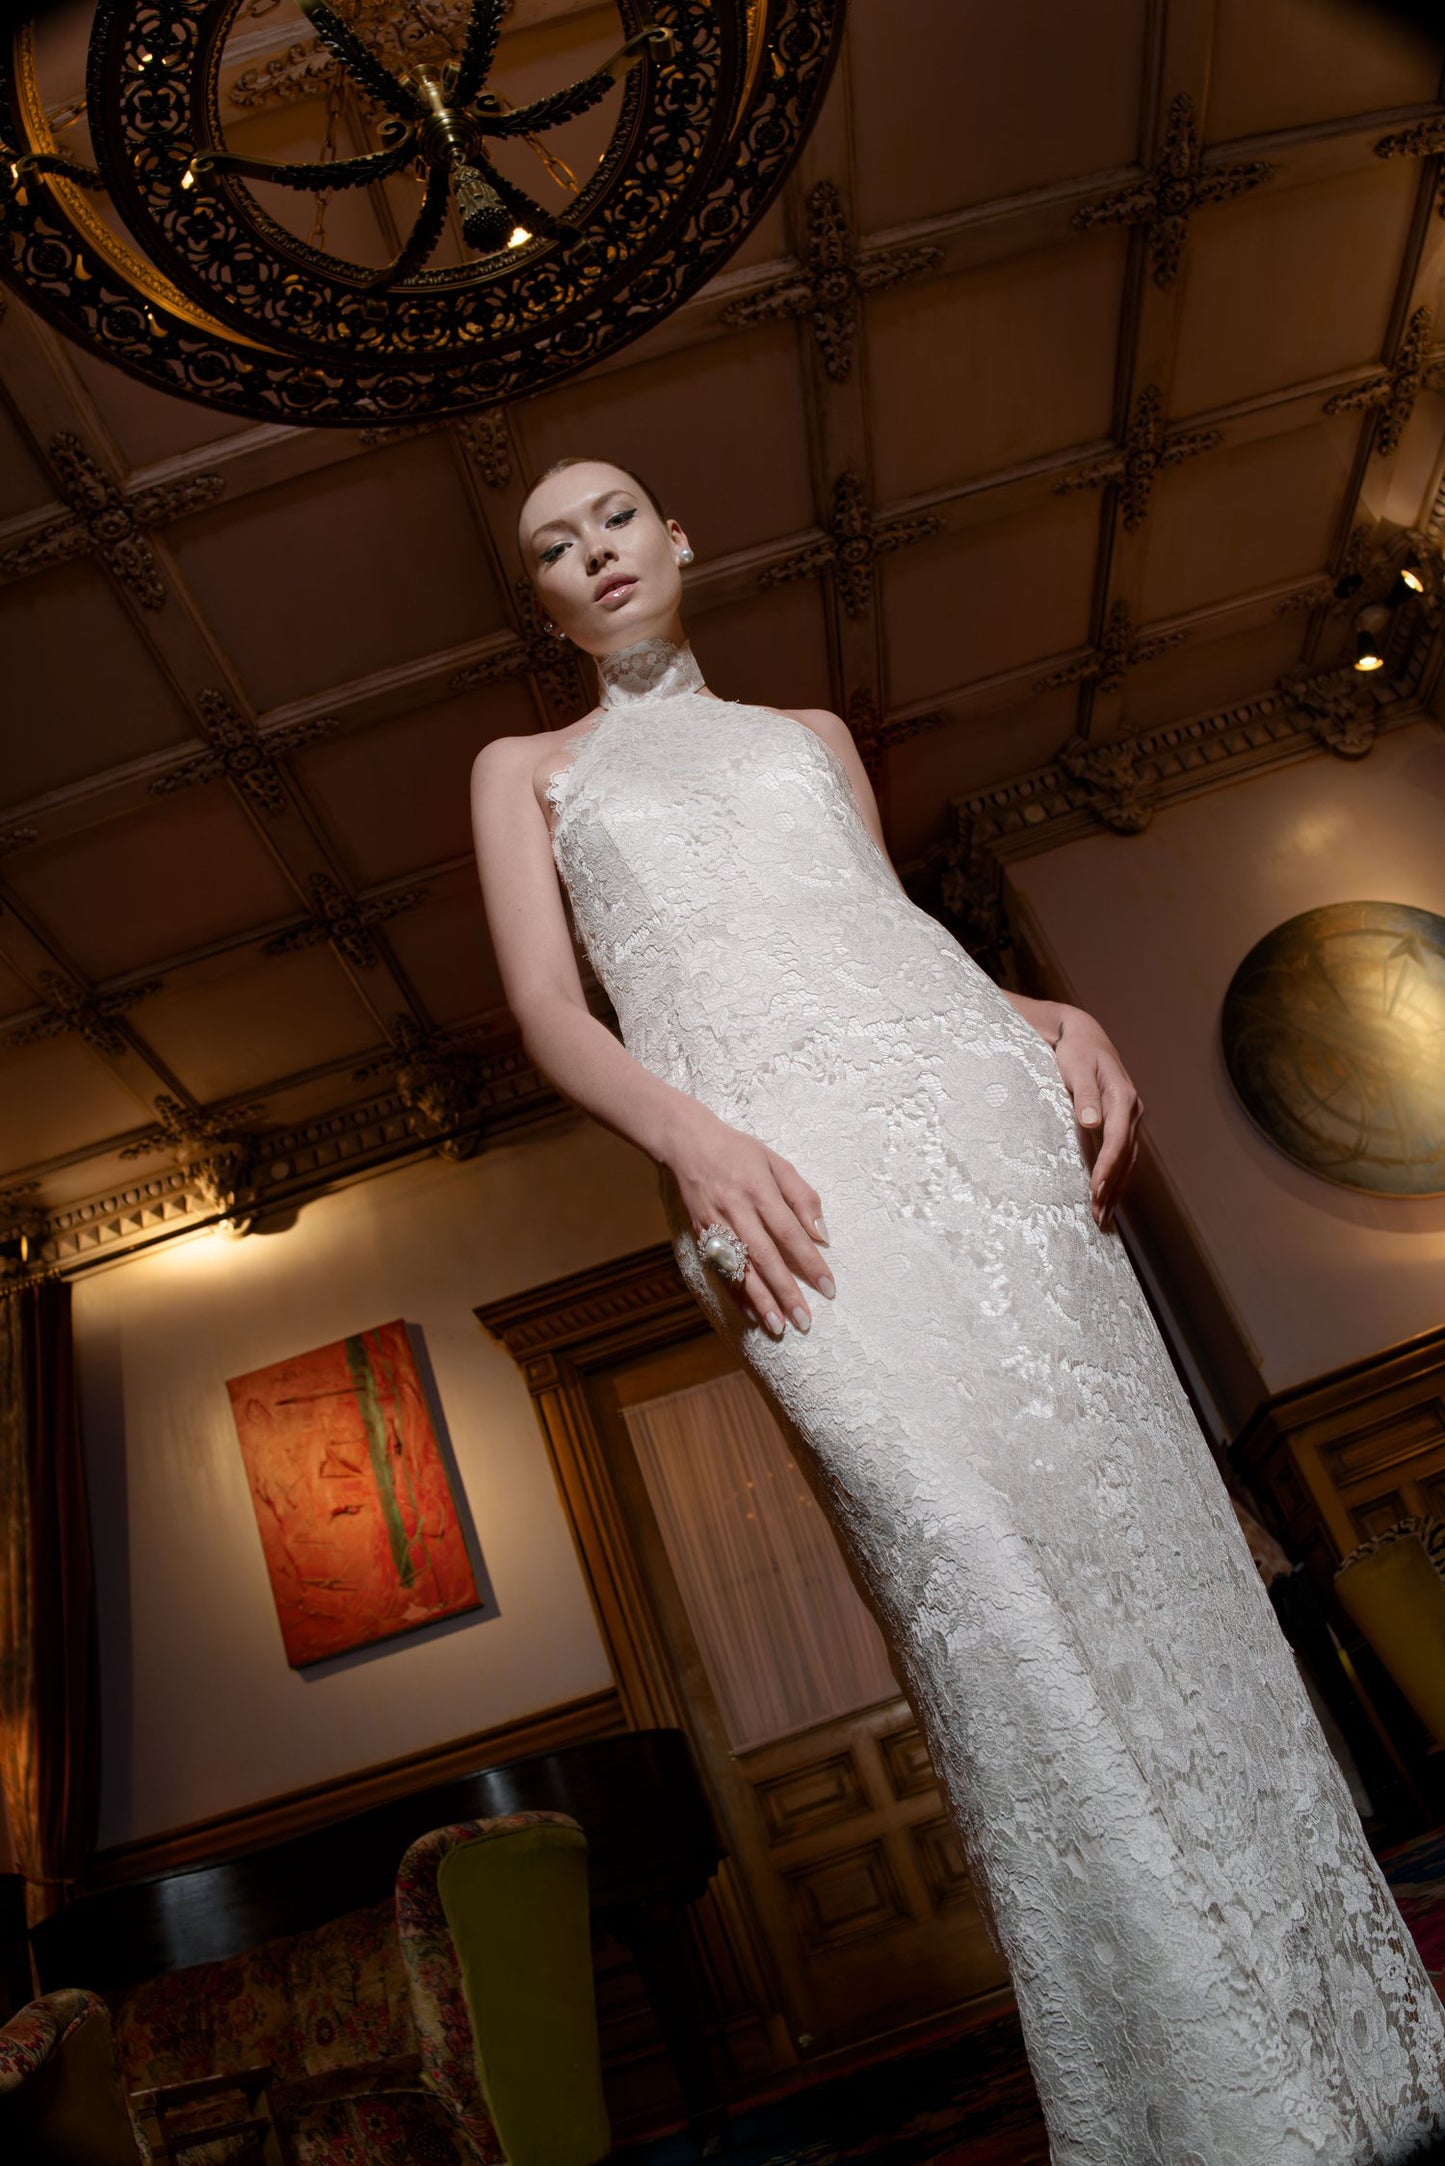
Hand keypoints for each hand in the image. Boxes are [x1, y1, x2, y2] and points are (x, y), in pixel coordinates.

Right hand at [660, 1102, 833, 1336]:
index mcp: (759, 1190)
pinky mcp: (701, 1233)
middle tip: (805, 1321)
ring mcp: (715, 1224)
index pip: (790, 1233)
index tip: (828, 1288)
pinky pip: (720, 1269)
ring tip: (778, 1326)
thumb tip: (823, 1235)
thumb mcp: (776, 1162)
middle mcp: (737, 1210)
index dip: (810, 1262)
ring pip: (740, 1268)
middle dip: (786, 1292)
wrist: (686, 1143)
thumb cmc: (738, 1151)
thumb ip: (802, 1197)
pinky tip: (751, 1312)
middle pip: (765, 1257)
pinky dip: (736, 1293)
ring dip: (760, 1300)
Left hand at [1050, 1008, 1142, 1230]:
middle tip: (1097, 1216)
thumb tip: (1091, 1122)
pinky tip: (1107, 1196)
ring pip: (1127, 1160)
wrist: (1084, 1037)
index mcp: (1122, 1097)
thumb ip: (1084, 1094)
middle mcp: (1131, 1110)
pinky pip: (1123, 1155)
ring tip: (1101, 1216)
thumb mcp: (1076, 1067)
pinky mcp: (1121, 1123)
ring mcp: (1129, 1118)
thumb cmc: (1076, 1051)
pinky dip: (1116, 1177)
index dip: (1107, 1167)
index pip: (1117, 1140)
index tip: (1095, 1190)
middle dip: (1111, 1187)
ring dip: (1115, 1188)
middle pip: (1125, 1156)